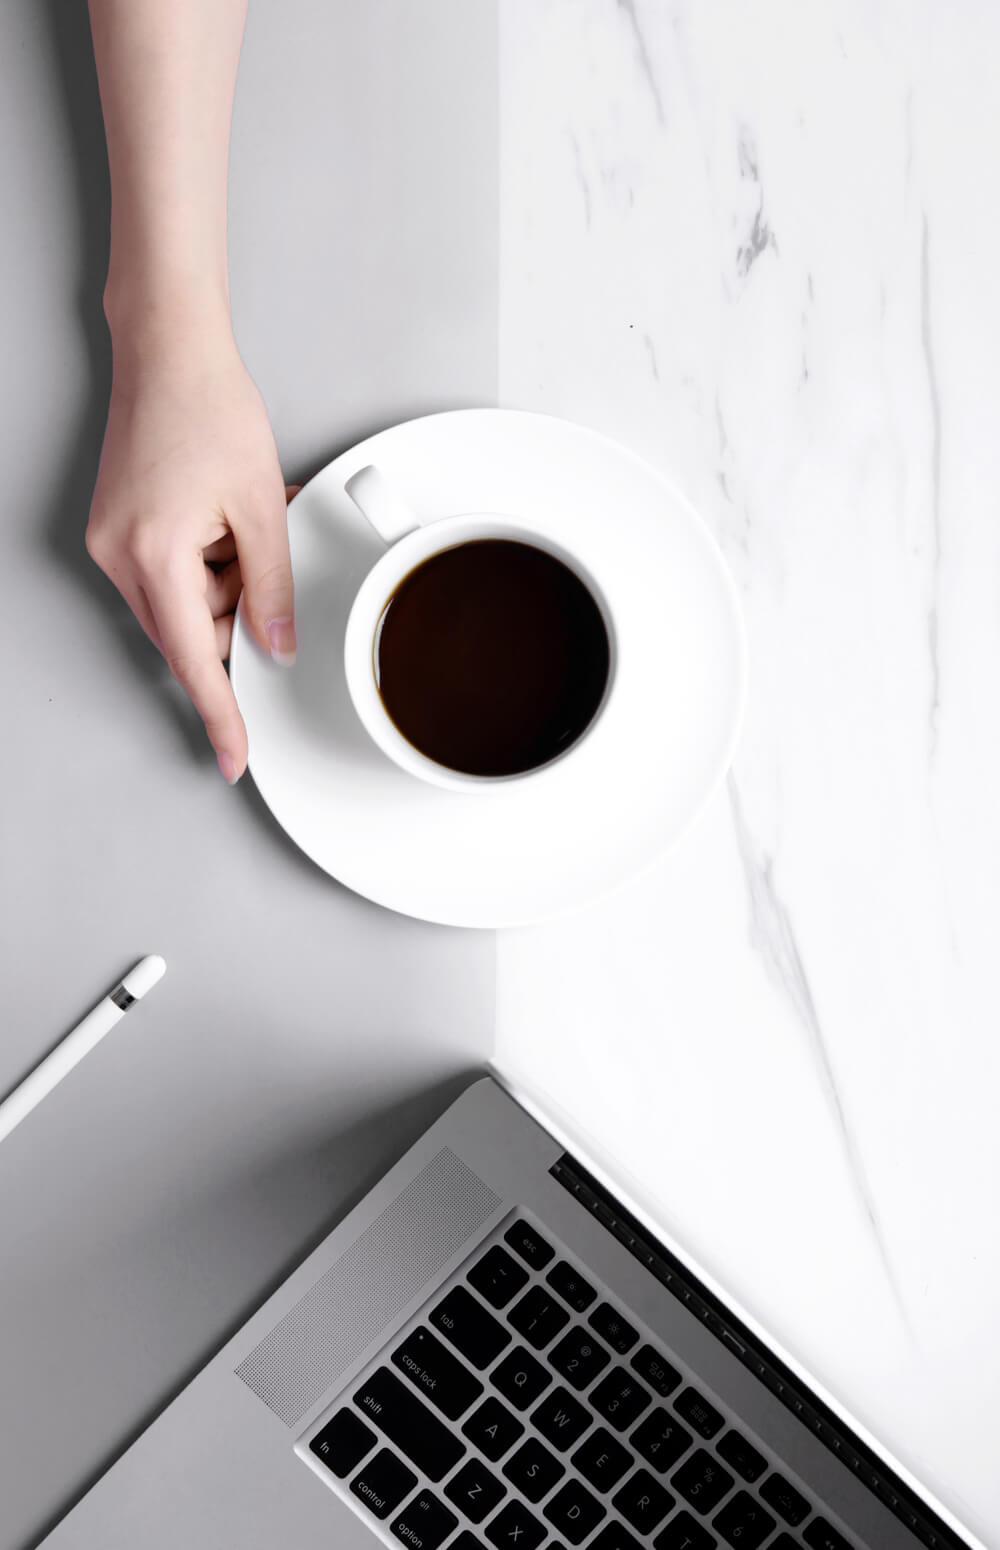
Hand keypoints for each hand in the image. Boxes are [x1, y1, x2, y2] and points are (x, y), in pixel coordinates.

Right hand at [87, 330, 296, 782]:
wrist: (169, 353)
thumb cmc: (209, 410)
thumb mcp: (263, 507)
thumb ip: (271, 587)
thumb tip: (276, 645)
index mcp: (155, 555)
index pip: (195, 660)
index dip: (220, 713)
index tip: (232, 756)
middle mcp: (119, 556)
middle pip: (188, 632)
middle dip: (233, 611)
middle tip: (258, 552)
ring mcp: (111, 543)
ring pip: (182, 605)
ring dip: (221, 581)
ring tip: (241, 519)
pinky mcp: (115, 530)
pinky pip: (169, 575)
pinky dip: (204, 562)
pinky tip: (222, 518)